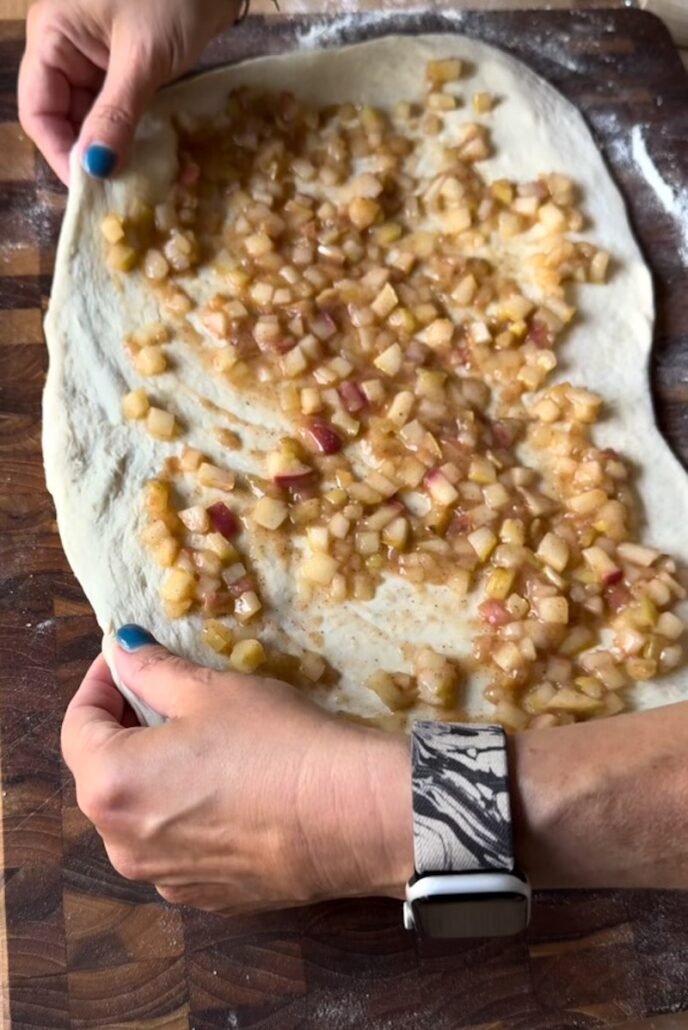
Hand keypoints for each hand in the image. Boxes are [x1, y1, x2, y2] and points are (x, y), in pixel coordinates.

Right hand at [18, 0, 238, 184]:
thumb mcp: (143, 58)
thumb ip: (116, 114)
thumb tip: (95, 168)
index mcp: (52, 36)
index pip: (38, 110)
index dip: (60, 152)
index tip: (91, 189)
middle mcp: (69, 48)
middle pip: (66, 118)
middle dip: (91, 156)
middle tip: (121, 195)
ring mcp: (100, 56)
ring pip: (96, 117)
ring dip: (118, 149)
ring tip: (142, 182)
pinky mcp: (132, 63)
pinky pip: (123, 107)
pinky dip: (137, 133)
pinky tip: (156, 158)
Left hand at [61, 628, 412, 912]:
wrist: (353, 816)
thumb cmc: (278, 744)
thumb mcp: (211, 690)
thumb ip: (152, 670)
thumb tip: (121, 650)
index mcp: (111, 784)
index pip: (77, 724)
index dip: (99, 682)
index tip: (126, 658)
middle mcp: (123, 842)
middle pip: (103, 772)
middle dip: (125, 729)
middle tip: (164, 693)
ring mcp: (164, 876)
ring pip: (140, 813)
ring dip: (155, 773)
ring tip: (200, 741)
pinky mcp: (206, 896)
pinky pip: (177, 846)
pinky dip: (186, 813)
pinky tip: (230, 788)